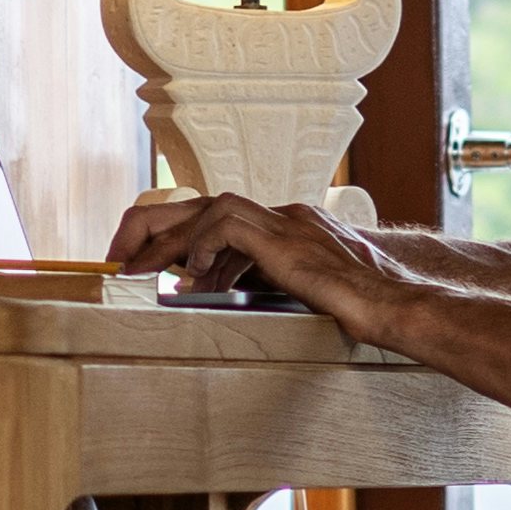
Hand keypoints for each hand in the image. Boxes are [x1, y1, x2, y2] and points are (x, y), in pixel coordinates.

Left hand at [110, 187, 380, 318]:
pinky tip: (191, 272)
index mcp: (284, 226)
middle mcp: (282, 215)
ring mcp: (285, 221)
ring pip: (207, 209)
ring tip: (137, 268)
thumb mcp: (299, 291)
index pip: (215, 216)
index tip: (146, 264)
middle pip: (200, 202)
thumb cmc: (356, 307)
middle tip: (117, 257)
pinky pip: (227, 223)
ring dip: (165, 240)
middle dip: (152, 227)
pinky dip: (200, 245)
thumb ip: (261, 282)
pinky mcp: (284, 237)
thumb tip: (216, 291)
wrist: (393, 304)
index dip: (175, 236)